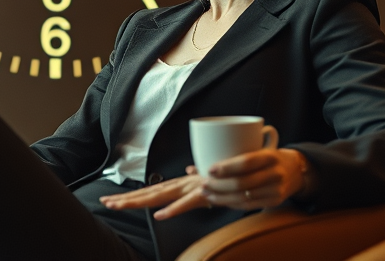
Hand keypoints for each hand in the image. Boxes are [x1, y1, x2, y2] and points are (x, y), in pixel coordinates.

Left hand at [99, 149, 308, 219]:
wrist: (280, 168)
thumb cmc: (248, 173)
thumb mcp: (220, 180)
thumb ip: (204, 178)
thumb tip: (189, 173)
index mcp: (191, 182)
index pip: (158, 190)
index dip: (135, 195)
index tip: (112, 200)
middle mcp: (193, 182)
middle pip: (155, 192)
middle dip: (129, 199)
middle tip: (104, 203)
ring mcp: (203, 186)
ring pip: (168, 196)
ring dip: (144, 202)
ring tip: (121, 206)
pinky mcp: (215, 192)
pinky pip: (193, 202)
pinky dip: (177, 208)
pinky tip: (161, 216)